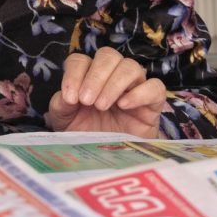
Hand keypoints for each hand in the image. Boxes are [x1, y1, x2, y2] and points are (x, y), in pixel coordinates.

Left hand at [44, 47, 165, 137]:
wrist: (108, 160)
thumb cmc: (86, 135)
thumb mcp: (65, 122)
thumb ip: (60, 105)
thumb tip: (67, 96)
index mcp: (88, 76)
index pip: (81, 60)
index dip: (74, 74)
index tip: (70, 98)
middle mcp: (112, 76)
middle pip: (108, 55)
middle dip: (96, 76)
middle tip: (88, 101)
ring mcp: (134, 87)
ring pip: (131, 66)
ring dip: (114, 83)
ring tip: (102, 106)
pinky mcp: (153, 104)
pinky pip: (155, 87)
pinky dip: (140, 93)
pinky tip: (124, 106)